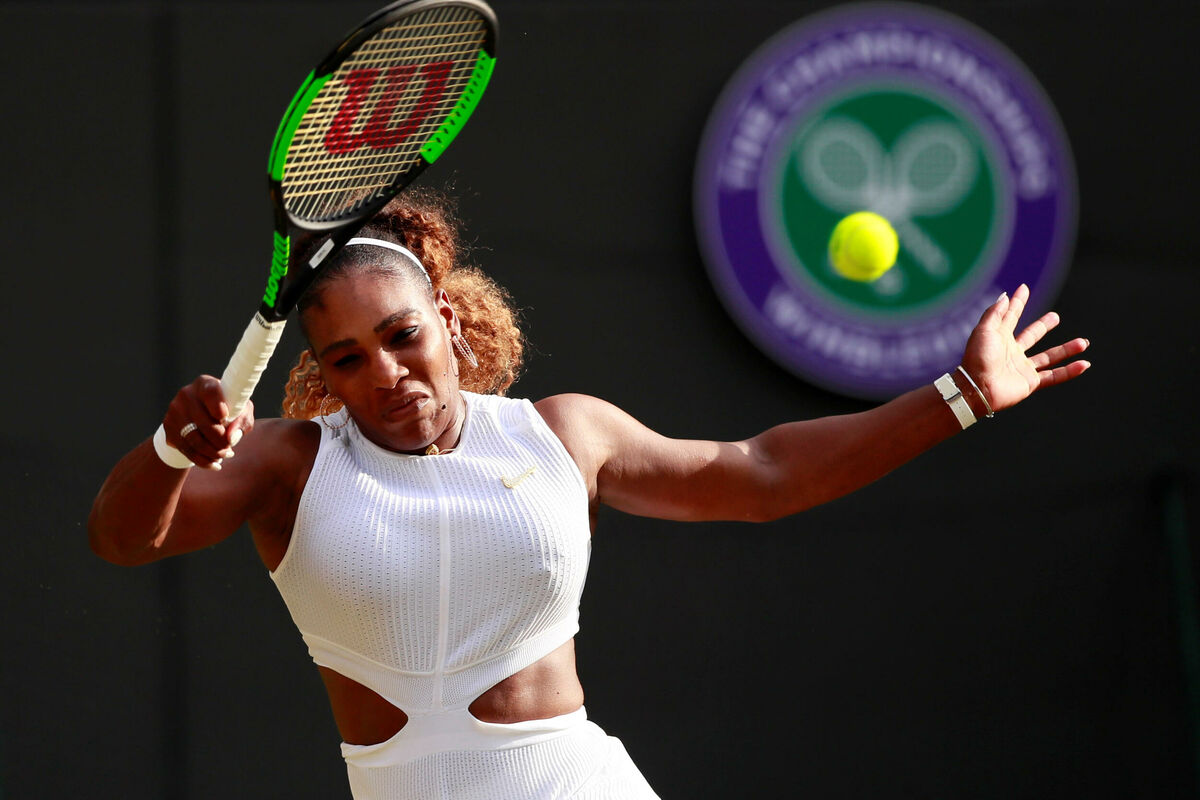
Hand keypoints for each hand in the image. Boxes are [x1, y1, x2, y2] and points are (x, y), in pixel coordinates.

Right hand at [161, 376, 255, 469]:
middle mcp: (187, 394)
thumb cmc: (229, 409)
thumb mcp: (241, 411)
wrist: (199, 416)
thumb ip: (242, 421)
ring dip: (213, 453)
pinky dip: (203, 460)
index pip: (210, 391)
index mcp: (206, 384)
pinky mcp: (168, 427)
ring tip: (225, 455)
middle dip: (220, 441)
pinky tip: (215, 464)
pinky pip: (186, 449)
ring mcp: (175, 411)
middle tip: (229, 449)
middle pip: (204, 423)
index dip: (216, 404)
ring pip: (194, 440)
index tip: (224, 416)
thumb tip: (231, 438)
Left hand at [960, 284, 1090, 412]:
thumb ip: (995, 312)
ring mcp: (1022, 367)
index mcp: (999, 337)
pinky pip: (1054, 376)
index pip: (1011, 316)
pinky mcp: (1030, 382)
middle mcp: (1012, 351)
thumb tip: (1006, 295)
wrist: (978, 388)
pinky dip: (1069, 371)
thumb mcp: (984, 330)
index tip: (1023, 288)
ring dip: (1066, 349)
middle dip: (1043, 326)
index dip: (1018, 302)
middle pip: (1032, 336)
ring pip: (1049, 356)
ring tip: (1084, 342)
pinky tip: (1084, 364)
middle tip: (1055, 317)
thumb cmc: (977, 358)